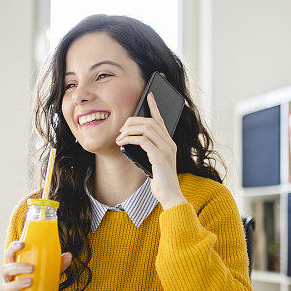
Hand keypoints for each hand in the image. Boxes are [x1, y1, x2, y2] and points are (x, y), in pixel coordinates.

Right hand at [0, 240, 71, 290]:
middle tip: (32, 268)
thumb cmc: (41, 287)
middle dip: (17, 267)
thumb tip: (69, 255)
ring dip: (17, 284)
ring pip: (5, 288)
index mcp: (16, 269)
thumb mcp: (50, 274)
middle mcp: (9, 280)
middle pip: (5, 270)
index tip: (23, 244)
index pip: (10, 255)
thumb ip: (58, 265)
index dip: (13, 248)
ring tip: (31, 281)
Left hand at [115, 92, 187, 208]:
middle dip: (133, 121)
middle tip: (121, 129)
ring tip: (119, 137)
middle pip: (150, 122)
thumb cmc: (161, 181)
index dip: (154, 107)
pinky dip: (130, 139)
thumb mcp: (154, 163)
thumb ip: (149, 151)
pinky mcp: (159, 156)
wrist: (170, 195)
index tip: (149, 96)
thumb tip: (133, 142)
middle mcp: (169, 143)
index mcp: (169, 143)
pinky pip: (142, 140)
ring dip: (129, 130)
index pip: (161, 120)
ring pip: (146, 128)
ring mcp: (166, 149)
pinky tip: (122, 143)